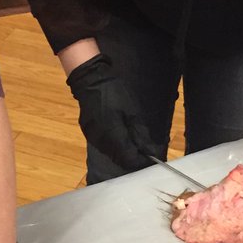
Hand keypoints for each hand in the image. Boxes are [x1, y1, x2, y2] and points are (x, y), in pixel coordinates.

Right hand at [66, 53, 154, 171]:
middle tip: (146, 152)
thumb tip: (151, 151)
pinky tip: (122, 139)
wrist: (90, 82)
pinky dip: (115, 147)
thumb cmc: (114, 93)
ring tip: (136, 145)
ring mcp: (93, 139)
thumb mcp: (132, 112)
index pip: (129, 158)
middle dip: (134, 159)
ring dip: (124, 154)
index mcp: (112, 134)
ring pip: (111, 155)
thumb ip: (140, 134)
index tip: (153, 158)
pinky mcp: (89, 135)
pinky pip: (104, 147)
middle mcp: (101, 141)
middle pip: (120, 159)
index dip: (141, 161)